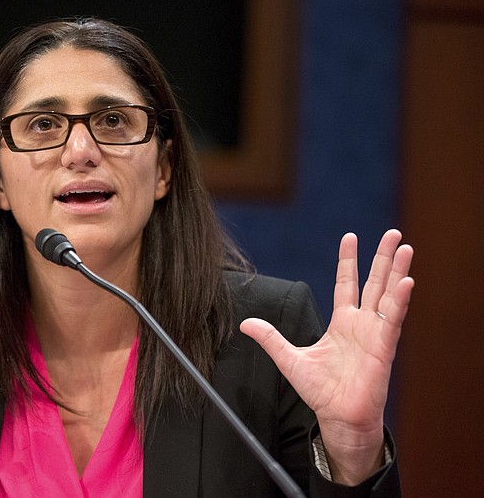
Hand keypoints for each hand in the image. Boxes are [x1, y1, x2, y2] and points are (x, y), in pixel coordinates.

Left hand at [240, 229, 413, 484]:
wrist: (337, 417)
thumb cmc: (320, 392)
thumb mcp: (289, 359)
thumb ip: (270, 338)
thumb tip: (245, 323)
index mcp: (342, 323)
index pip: (346, 284)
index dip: (348, 260)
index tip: (350, 237)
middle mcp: (361, 324)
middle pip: (374, 283)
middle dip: (383, 258)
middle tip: (393, 233)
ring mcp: (375, 334)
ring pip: (388, 295)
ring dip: (397, 271)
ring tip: (405, 247)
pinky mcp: (383, 348)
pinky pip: (393, 320)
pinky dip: (399, 300)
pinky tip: (406, 281)